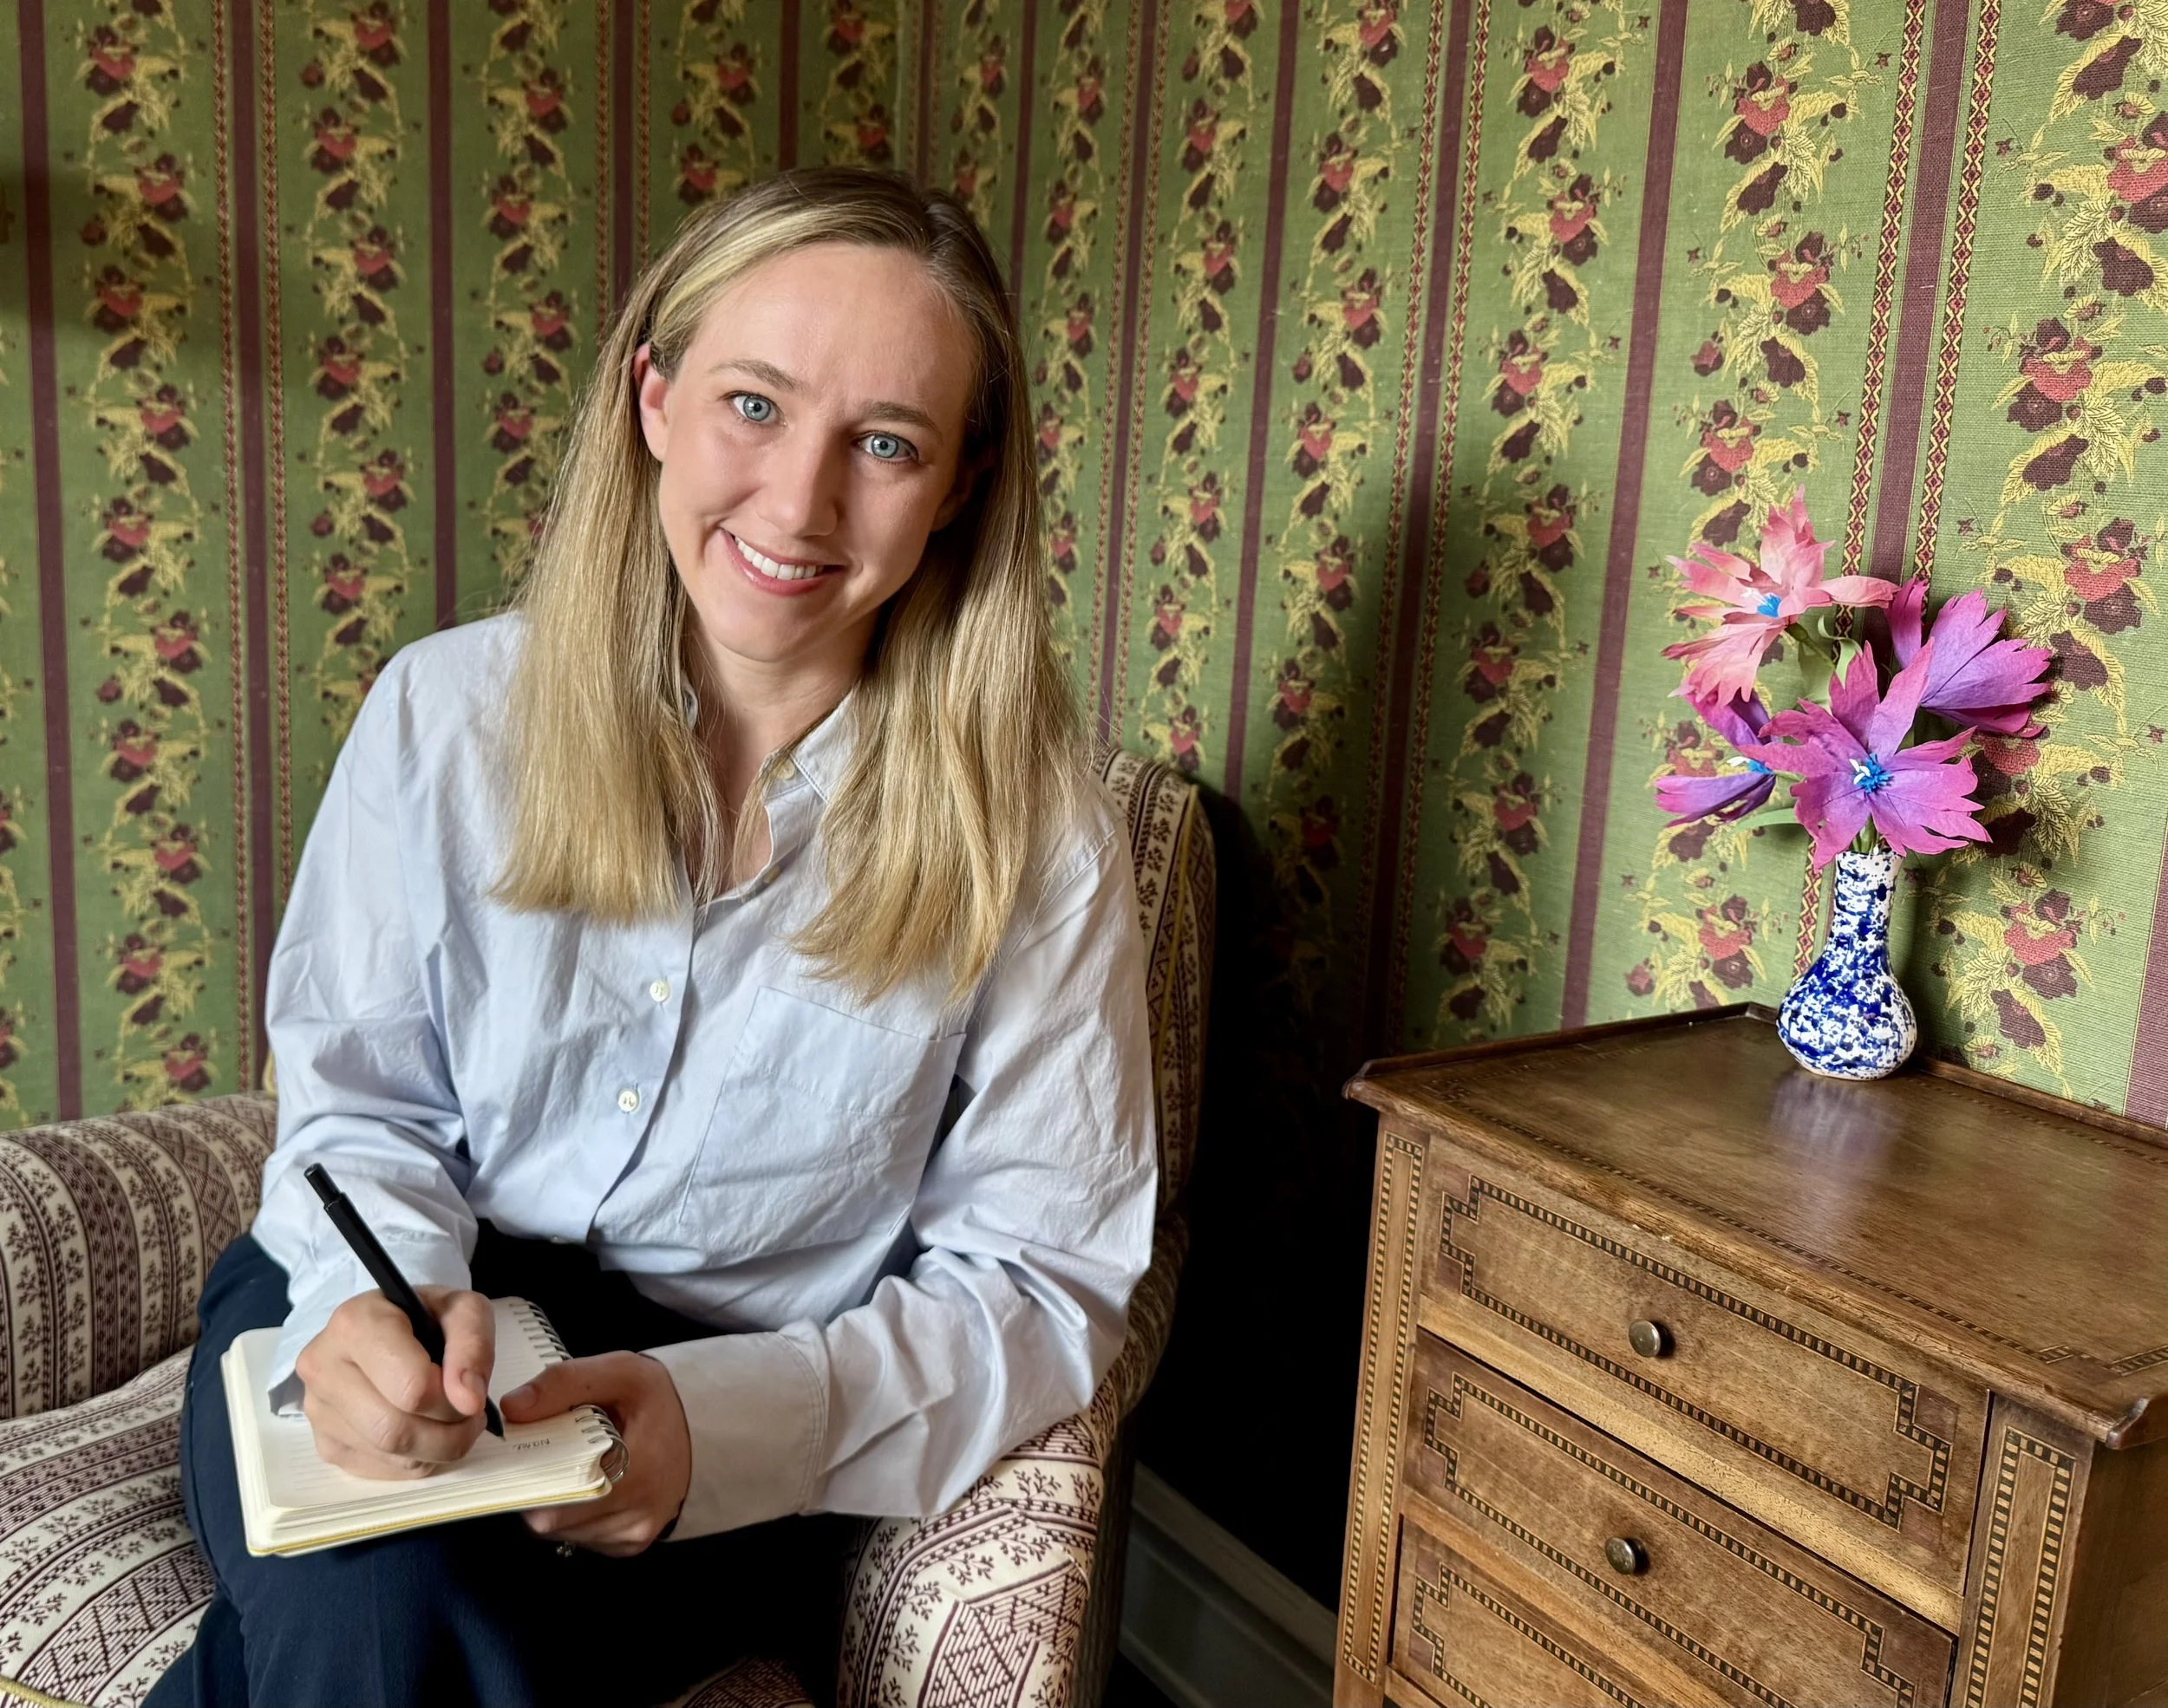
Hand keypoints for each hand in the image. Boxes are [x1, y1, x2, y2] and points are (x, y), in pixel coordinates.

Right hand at [295, 1285, 495, 1478]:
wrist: (390, 1327)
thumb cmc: (428, 1317)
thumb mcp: (464, 1310)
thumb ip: (473, 1346)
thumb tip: (468, 1401)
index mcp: (355, 1324)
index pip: (411, 1387)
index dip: (452, 1400)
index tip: (471, 1394)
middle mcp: (323, 1366)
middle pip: (394, 1429)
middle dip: (448, 1434)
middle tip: (469, 1417)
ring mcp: (317, 1409)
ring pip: (387, 1453)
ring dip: (436, 1450)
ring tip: (451, 1422)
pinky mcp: (324, 1442)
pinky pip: (378, 1469)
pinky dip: (414, 1460)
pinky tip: (424, 1432)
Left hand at [502, 1352, 691, 1556]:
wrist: (703, 1427)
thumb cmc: (660, 1399)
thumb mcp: (621, 1371)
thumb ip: (565, 1382)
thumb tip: (513, 1408)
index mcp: (639, 1473)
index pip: (559, 1502)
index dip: (530, 1478)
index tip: (522, 1453)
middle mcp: (639, 1516)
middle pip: (553, 1521)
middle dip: (537, 1489)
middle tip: (542, 1455)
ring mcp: (635, 1535)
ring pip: (562, 1533)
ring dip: (554, 1503)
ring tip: (568, 1466)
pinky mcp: (631, 1545)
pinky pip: (581, 1537)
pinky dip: (573, 1514)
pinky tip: (586, 1483)